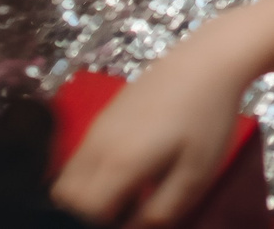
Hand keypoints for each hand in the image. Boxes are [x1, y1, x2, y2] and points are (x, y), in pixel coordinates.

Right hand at [54, 18, 265, 225]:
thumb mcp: (195, 175)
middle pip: (66, 197)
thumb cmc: (207, 120)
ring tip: (128, 192)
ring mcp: (96, 128)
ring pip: (68, 177)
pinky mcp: (102, 117)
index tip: (127, 220)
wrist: (206, 62)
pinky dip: (91, 174)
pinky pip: (79, 157)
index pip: (83, 212)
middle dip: (87, 213)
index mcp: (119, 163)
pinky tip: (127, 170)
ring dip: (87, 194)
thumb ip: (162, 212)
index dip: (101, 225)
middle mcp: (97, 146)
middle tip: (125, 210)